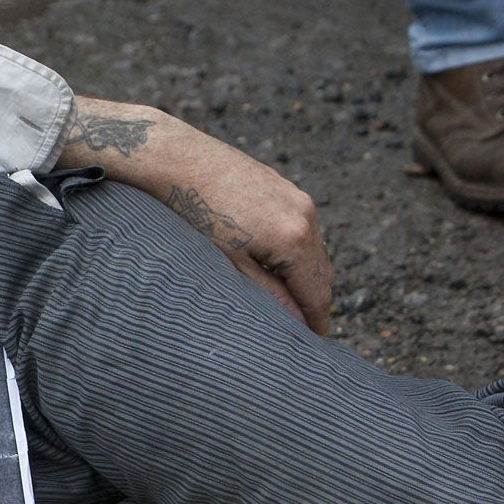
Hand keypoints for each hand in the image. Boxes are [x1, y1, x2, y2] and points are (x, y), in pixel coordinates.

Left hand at [161, 146, 332, 333]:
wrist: (181, 160)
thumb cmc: (197, 213)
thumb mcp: (231, 262)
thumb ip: (269, 293)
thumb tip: (296, 322)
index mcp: (295, 239)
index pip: (318, 292)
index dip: (317, 321)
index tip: (315, 343)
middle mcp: (306, 217)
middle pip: (322, 272)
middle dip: (315, 301)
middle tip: (306, 329)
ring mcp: (299, 199)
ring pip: (315, 250)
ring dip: (307, 276)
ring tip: (292, 301)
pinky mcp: (286, 188)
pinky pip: (303, 229)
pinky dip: (298, 252)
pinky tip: (279, 265)